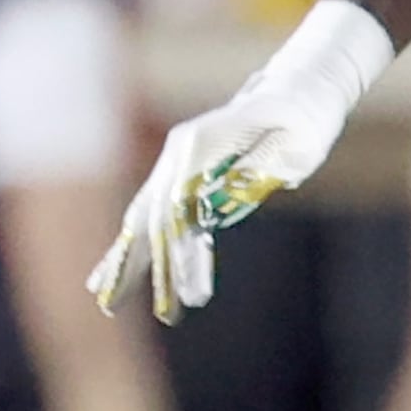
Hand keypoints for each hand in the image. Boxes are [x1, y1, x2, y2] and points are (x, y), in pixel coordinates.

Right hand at [90, 0, 393, 322]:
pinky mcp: (181, 182)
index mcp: (201, 144)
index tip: (191, 294)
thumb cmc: (303, 119)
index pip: (178, 206)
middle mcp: (178, 155)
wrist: (297, 95)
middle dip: (155, 270)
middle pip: (154, 219)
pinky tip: (109, 280)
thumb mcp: (298, 140)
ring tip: (107, 303)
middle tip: (163, 315)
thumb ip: (268, 162)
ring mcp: (174, 167)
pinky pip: (151, 222)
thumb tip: (235, 188)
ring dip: (127, 264)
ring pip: (143, 223)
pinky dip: (131, 251)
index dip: (179, 252)